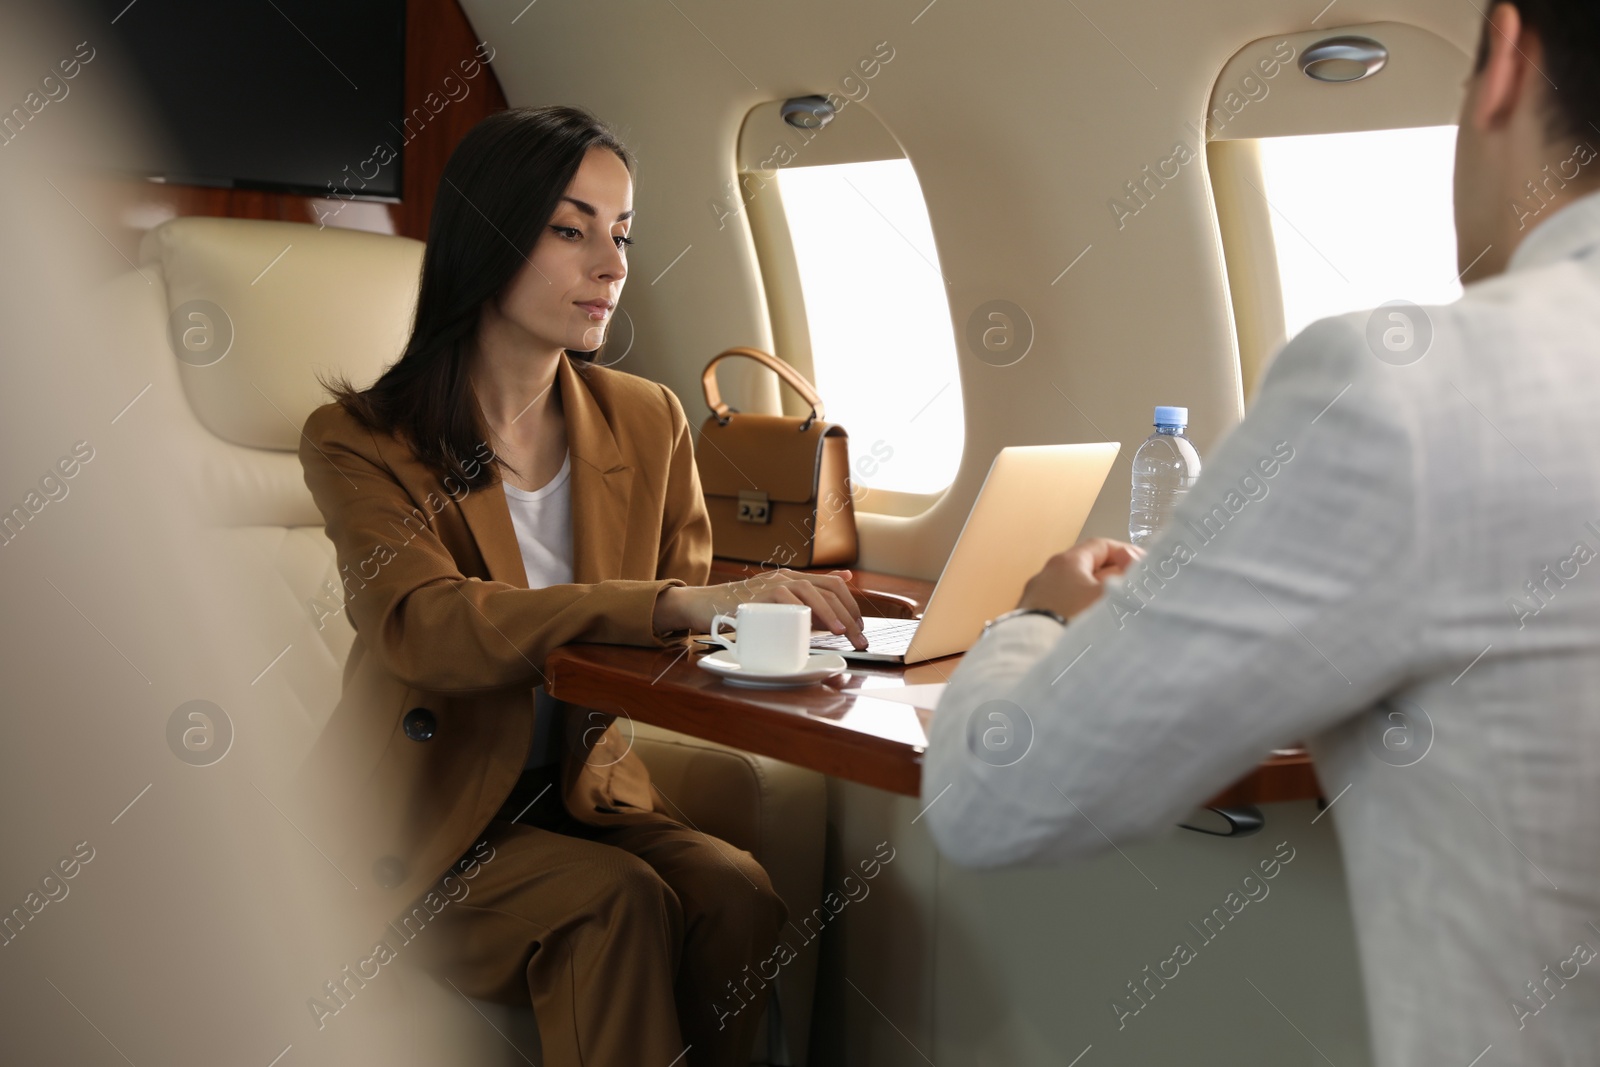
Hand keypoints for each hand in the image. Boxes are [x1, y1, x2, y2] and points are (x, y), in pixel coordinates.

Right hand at [654, 568, 867, 649]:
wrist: (705, 606)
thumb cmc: (744, 609)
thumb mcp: (779, 605)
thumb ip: (807, 598)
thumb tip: (844, 580)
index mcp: (796, 579)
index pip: (835, 585)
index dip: (853, 606)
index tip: (861, 630)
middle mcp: (788, 577)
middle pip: (830, 590)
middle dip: (850, 616)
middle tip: (860, 640)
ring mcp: (773, 583)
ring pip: (813, 592)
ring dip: (833, 614)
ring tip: (844, 633)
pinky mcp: (760, 594)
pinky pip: (787, 598)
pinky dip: (805, 613)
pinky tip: (816, 627)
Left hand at [1016, 538, 1144, 619]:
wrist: (1035, 655)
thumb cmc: (1076, 619)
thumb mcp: (1112, 596)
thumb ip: (1129, 579)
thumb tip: (1134, 570)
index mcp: (1065, 562)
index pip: (1100, 546)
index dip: (1125, 552)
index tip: (1142, 566)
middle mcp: (1046, 575)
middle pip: (1087, 568)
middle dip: (1114, 577)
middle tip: (1133, 592)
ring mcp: (1036, 599)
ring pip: (1075, 591)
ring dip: (1097, 598)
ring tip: (1116, 614)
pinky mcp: (1031, 620)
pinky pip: (1062, 610)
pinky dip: (1080, 614)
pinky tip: (1091, 630)